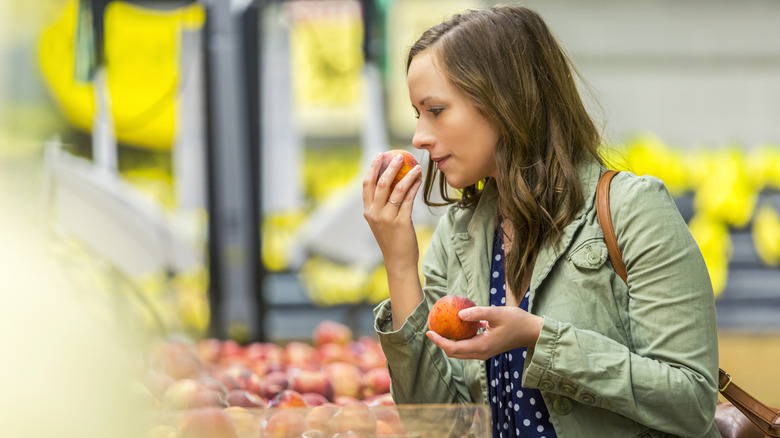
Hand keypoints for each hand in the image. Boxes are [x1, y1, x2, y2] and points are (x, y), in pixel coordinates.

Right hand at [362, 152, 422, 269]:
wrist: (398, 261)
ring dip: (407, 175)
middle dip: (390, 167)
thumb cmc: (392, 239)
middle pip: (381, 183)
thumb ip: (382, 204)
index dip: (372, 167)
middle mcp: (375, 213)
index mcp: (368, 211)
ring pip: (397, 189)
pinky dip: (414, 187)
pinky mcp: (401, 222)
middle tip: (399, 157)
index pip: (366, 184)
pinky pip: (409, 199)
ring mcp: (387, 218)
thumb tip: (393, 180)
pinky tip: (419, 180)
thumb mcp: (381, 221)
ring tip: (415, 166)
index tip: (380, 155)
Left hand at [426, 305, 543, 360]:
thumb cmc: (517, 321)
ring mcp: (484, 352)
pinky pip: (468, 346)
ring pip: (460, 351)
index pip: (454, 348)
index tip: (428, 332)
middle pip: (454, 353)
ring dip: (449, 342)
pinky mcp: (487, 348)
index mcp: (482, 347)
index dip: (439, 341)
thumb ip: (477, 313)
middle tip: (431, 329)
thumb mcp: (497, 313)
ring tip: (441, 327)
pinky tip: (458, 324)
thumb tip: (459, 314)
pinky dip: (460, 338)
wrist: (532, 332)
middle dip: (441, 343)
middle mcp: (481, 353)